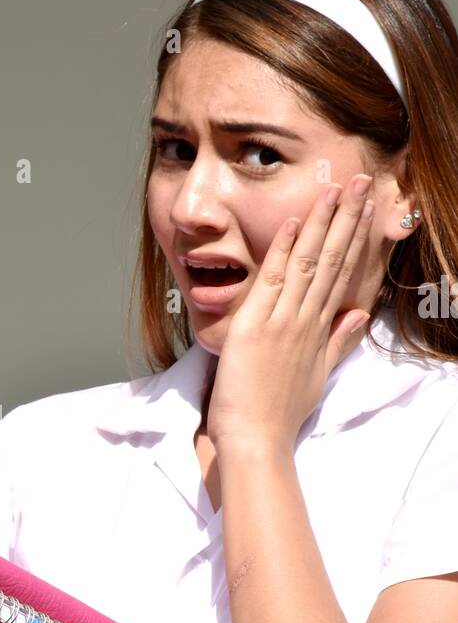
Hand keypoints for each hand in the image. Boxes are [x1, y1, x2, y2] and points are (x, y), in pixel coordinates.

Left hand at [206, 175, 375, 455]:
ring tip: (337, 190)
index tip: (365, 209)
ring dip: (323, 224)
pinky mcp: (258, 325)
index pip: (340, 274)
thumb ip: (337, 342)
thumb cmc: (278, 413)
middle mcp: (306, 320)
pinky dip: (283, 250)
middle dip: (348, 219)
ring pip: (308, 263)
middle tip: (362, 182)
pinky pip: (273, 280)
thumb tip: (358, 315)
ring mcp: (284, 321)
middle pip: (332, 260)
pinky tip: (295, 222)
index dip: (354, 238)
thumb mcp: (316, 375)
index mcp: (319, 329)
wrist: (256, 439)